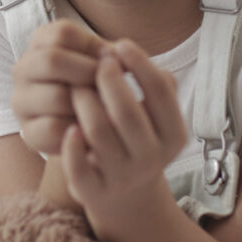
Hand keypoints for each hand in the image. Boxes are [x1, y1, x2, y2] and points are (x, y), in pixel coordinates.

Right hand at [10, 20, 105, 155]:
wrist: (83, 125)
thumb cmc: (95, 85)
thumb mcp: (102, 63)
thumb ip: (113, 56)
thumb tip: (117, 57)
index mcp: (41, 43)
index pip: (63, 33)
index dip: (93, 47)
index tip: (108, 62)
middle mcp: (23, 68)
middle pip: (52, 60)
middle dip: (88, 74)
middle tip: (108, 88)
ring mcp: (21, 100)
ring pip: (56, 96)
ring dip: (87, 105)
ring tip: (104, 109)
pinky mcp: (28, 130)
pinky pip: (54, 127)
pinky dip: (78, 129)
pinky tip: (91, 128)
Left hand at [57, 40, 186, 235]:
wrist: (127, 197)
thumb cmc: (138, 140)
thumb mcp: (156, 117)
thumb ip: (153, 84)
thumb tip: (128, 49)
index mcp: (174, 136)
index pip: (160, 92)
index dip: (139, 63)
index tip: (119, 44)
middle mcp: (152, 158)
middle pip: (126, 111)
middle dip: (107, 79)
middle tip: (96, 62)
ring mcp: (123, 176)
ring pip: (97, 131)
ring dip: (84, 102)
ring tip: (76, 86)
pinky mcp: (94, 190)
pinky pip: (78, 166)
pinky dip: (71, 145)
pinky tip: (68, 126)